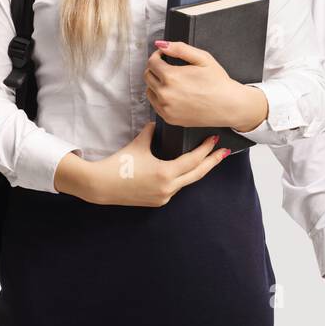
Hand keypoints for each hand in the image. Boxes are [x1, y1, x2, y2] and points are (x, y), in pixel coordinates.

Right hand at [54, 120, 230, 206]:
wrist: (101, 185)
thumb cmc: (119, 163)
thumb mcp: (138, 144)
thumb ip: (151, 132)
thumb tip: (156, 124)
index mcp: (166, 173)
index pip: (193, 160)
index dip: (206, 150)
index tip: (215, 140)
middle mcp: (168, 188)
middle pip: (197, 174)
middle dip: (212, 162)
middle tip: (224, 152)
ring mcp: (163, 197)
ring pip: (186, 182)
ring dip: (196, 170)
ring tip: (206, 159)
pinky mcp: (157, 201)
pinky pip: (175, 188)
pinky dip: (181, 178)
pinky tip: (184, 171)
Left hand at [144, 40, 267, 132]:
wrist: (228, 106)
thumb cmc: (218, 82)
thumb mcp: (202, 58)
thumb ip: (179, 49)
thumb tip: (161, 45)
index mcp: (171, 77)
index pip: (152, 62)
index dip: (157, 56)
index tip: (164, 56)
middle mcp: (165, 94)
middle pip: (147, 76)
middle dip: (155, 68)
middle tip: (168, 67)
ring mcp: (166, 108)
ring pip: (149, 91)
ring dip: (155, 83)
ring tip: (171, 81)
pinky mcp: (169, 118)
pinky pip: (155, 105)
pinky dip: (159, 97)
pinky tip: (173, 94)